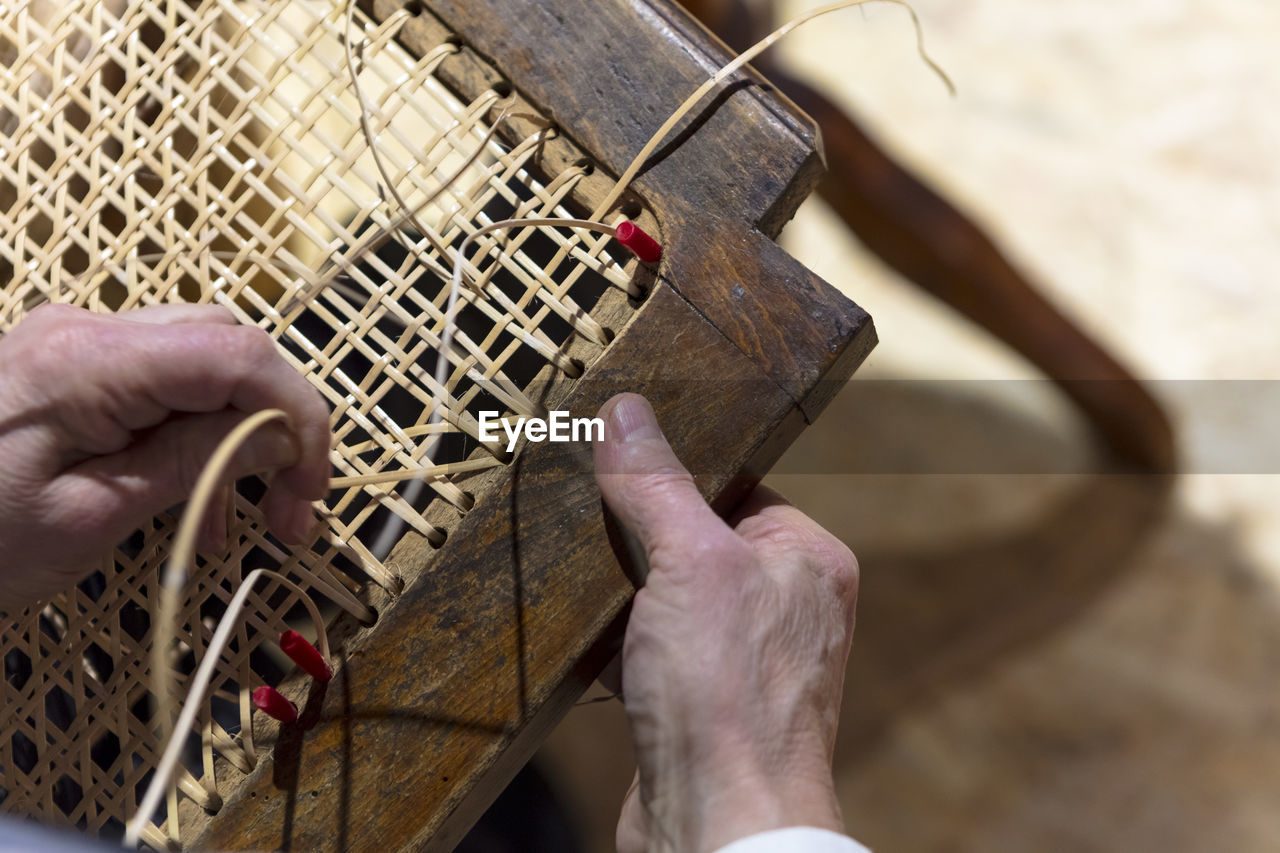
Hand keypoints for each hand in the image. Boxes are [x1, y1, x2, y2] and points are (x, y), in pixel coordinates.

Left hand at [0, 303, 330, 612]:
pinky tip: (194, 499)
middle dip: (276, 422)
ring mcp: (75, 343)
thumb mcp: (90, 516)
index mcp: (91, 361)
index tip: (310, 487)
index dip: (298, 413)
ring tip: (243, 522)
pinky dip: (196, 432)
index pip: (239, 353)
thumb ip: (190, 464)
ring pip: (202, 361)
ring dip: (239, 433)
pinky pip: (160, 382)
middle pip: (229, 345)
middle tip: (288, 508)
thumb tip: (278, 437)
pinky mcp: (66, 367)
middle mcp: (87, 330)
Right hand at [593, 393, 858, 852]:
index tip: (615, 454)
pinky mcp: (696, 704)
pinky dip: (613, 641)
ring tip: (571, 563)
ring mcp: (740, 660)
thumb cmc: (729, 695)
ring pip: (667, 597)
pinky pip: (648, 650)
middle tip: (579, 506)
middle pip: (695, 540)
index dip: (675, 472)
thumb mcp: (691, 563)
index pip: (736, 485)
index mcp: (804, 559)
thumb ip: (657, 487)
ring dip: (620, 589)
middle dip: (637, 531)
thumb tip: (627, 413)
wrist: (718, 823)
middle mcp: (782, 607)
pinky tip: (578, 632)